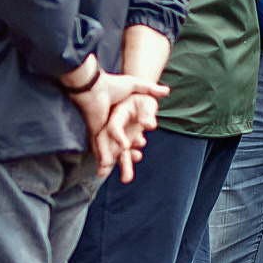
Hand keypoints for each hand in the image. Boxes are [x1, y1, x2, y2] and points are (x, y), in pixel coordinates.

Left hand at [61, 57, 170, 176]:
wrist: (95, 86)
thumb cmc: (113, 85)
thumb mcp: (135, 85)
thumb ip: (150, 88)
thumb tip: (167, 91)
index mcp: (120, 117)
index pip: (130, 135)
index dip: (136, 142)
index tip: (142, 144)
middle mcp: (110, 125)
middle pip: (120, 149)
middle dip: (126, 163)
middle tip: (130, 175)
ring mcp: (102, 130)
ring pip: (111, 152)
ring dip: (118, 164)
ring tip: (125, 178)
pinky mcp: (95, 133)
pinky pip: (100, 149)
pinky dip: (105, 157)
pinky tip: (108, 165)